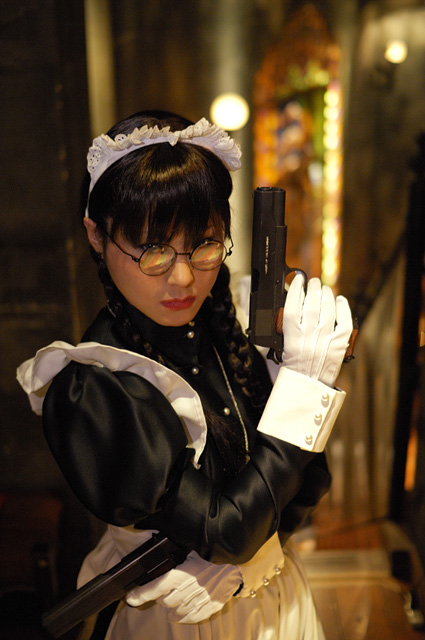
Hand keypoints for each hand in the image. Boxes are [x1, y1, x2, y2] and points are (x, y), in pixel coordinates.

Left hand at [126, 550, 240, 623]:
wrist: (237, 562)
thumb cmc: (212, 551)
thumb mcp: (192, 548)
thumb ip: (176, 551)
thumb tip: (158, 541)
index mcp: (184, 573)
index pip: (157, 586)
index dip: (141, 594)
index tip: (130, 598)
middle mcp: (190, 590)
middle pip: (165, 601)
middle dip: (160, 596)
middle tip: (161, 589)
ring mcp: (200, 601)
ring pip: (176, 611)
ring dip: (169, 608)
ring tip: (168, 601)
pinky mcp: (209, 608)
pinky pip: (191, 618)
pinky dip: (182, 617)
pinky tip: (177, 614)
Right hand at [282, 274, 352, 386]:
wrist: (308, 381)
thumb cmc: (295, 362)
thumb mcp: (283, 342)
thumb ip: (289, 323)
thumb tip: (297, 301)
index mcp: (291, 333)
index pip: (292, 302)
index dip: (296, 287)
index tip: (298, 279)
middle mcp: (309, 333)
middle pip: (312, 301)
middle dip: (313, 287)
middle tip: (313, 282)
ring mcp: (326, 337)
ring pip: (328, 307)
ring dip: (326, 294)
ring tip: (324, 289)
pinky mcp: (340, 342)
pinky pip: (345, 319)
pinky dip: (342, 307)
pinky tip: (339, 300)